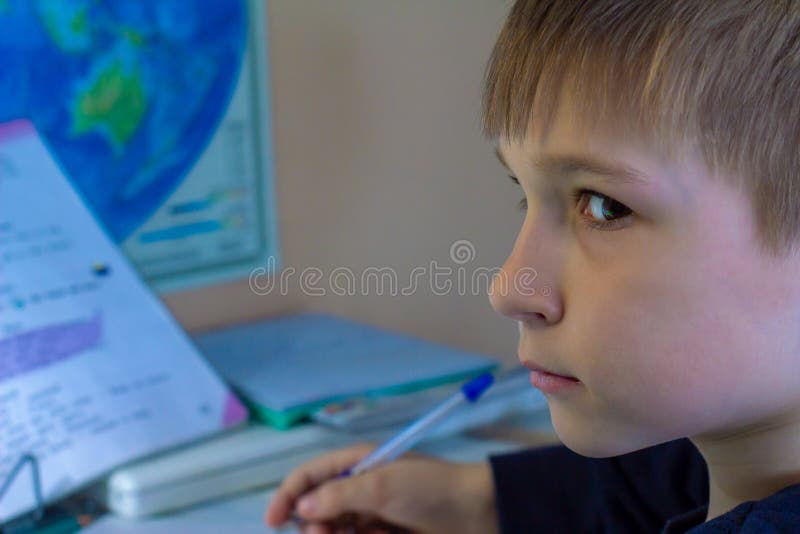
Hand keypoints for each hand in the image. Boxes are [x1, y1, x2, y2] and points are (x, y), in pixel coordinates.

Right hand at [264, 443, 498, 533]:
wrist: (480, 512)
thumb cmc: (431, 490)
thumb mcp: (383, 487)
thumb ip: (339, 495)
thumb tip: (302, 506)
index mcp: (357, 465)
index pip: (309, 476)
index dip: (287, 496)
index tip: (273, 523)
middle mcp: (361, 487)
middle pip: (317, 510)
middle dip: (313, 526)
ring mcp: (374, 513)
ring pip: (336, 531)